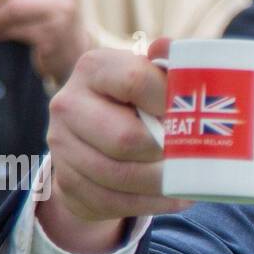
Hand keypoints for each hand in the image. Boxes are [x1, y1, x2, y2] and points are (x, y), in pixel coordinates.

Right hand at [39, 39, 191, 253]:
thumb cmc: (136, 102)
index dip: (170, 101)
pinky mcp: (66, 183)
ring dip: (162, 185)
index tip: (191, 114)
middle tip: (191, 157)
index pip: (134, 81)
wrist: (95, 139)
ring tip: (190, 183)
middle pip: (124, 139)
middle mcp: (68, 104)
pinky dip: (152, 204)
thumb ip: (166, 65)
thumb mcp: (149, 77)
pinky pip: (113, 202)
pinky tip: (176, 197)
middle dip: (164, 153)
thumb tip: (171, 50)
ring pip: (119, 176)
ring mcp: (62, 146)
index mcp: (93, 68)